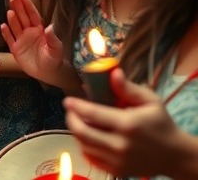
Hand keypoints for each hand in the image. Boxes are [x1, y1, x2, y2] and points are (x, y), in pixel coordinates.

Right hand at [0, 0, 63, 81]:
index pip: (32, 14)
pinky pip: (9, 39)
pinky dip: (6, 33)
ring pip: (15, 26)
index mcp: (39, 29)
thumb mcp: (56, 49)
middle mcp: (29, 32)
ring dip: (12, 18)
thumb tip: (50, 26)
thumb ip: (53, 38)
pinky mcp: (15, 49)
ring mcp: (21, 40)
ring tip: (9, 11)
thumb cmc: (53, 59)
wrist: (47, 73)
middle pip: (22, 17)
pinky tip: (2, 26)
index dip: (26, 4)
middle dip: (17, 6)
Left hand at [64, 68, 182, 177]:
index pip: (92, 114)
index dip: (76, 106)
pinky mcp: (116, 170)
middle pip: (82, 132)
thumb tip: (113, 73)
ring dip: (77, 132)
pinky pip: (91, 158)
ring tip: (79, 122)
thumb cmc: (161, 124)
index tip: (67, 100)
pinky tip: (89, 137)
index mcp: (127, 124)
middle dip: (71, 119)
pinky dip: (85, 146)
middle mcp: (120, 144)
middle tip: (70, 111)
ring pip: (84, 145)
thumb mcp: (151, 102)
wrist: (174, 155)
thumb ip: (129, 89)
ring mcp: (117, 160)